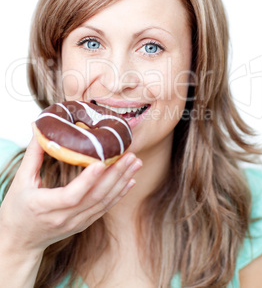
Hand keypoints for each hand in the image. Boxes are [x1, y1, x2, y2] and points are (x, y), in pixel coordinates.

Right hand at [0, 133, 141, 253]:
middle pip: (95, 197)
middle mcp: (64, 217)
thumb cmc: (17, 210)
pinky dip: (119, 194)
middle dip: (115, 175)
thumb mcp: (21, 182)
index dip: (87, 180)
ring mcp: (76, 222)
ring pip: (103, 202)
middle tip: (130, 156)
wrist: (20, 241)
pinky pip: (104, 208)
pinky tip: (130, 180)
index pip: (71, 195)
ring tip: (135, 163)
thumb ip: (33, 155)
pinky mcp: (83, 224)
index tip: (100, 162)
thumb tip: (39, 129)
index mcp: (45, 206)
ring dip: (122, 182)